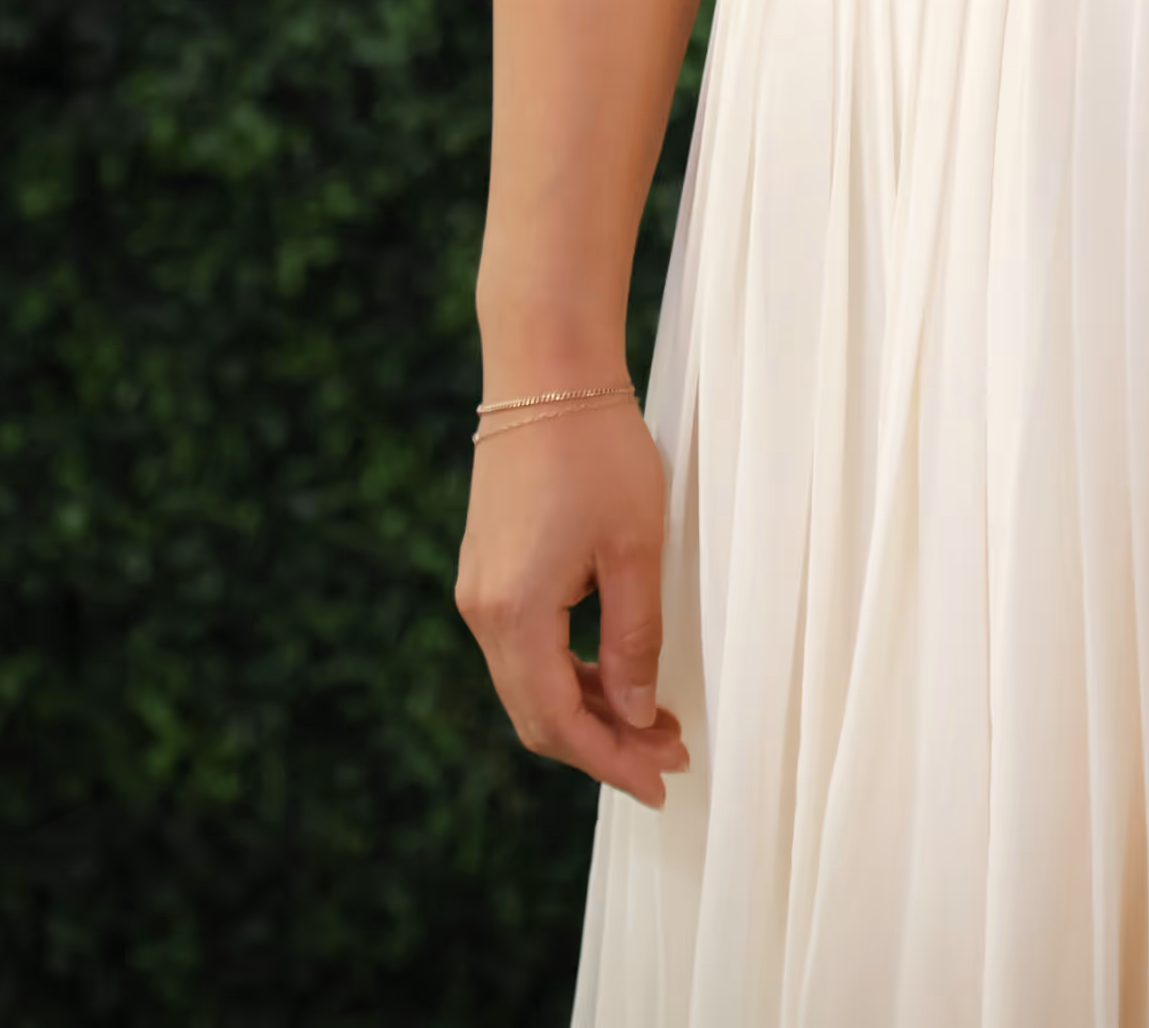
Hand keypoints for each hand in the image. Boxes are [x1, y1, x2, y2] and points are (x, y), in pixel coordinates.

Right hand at [454, 401, 689, 809]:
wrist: (545, 368)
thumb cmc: (596, 449)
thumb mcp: (634, 548)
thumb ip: (634, 638)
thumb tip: (637, 714)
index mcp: (513, 614)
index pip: (558, 723)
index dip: (611, 762)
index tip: (661, 781)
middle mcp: (482, 611)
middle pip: (538, 712)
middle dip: (604, 743)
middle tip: (669, 754)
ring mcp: (479, 588)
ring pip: (530, 681)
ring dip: (590, 706)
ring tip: (655, 717)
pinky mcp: (488, 566)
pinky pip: (525, 644)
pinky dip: (570, 668)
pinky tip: (616, 668)